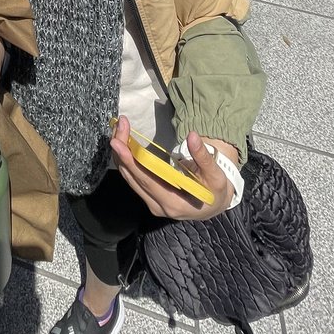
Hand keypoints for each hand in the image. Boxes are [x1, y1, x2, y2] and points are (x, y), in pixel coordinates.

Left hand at [110, 118, 233, 219]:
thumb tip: (192, 136)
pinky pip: (133, 177)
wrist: (214, 206)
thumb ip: (203, 157)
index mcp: (174, 203)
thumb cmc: (215, 191)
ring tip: (119, 129)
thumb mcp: (216, 176)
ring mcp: (151, 202)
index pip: (146, 180)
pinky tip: (124, 141)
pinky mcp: (149, 196)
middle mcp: (158, 205)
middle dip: (122, 150)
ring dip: (122, 152)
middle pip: (133, 176)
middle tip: (119, 126)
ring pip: (129, 176)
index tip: (118, 142)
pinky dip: (126, 158)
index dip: (131, 161)